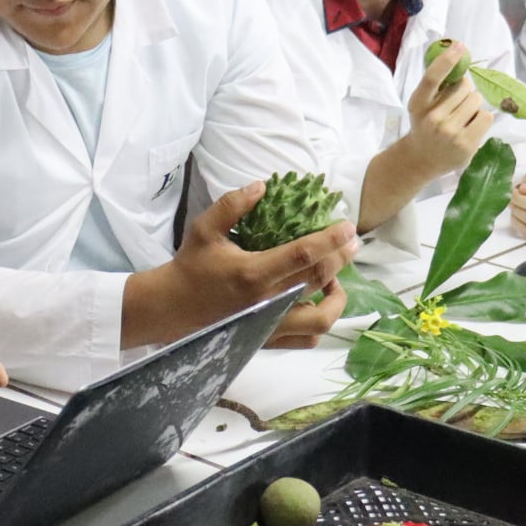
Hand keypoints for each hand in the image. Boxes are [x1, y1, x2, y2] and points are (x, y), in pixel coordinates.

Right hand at [122, 181, 358, 347]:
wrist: (173, 309)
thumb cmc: (191, 267)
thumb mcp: (204, 229)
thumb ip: (232, 205)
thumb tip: (263, 185)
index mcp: (254, 273)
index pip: (304, 254)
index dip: (331, 239)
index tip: (348, 227)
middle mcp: (267, 302)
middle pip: (319, 279)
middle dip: (342, 258)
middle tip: (352, 243)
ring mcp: (270, 324)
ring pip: (321, 318)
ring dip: (337, 297)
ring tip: (336, 279)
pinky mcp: (268, 339)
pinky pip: (306, 339)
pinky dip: (320, 323)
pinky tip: (317, 304)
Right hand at [400, 40, 492, 179]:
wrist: (422, 159)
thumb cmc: (426, 125)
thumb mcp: (422, 105)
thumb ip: (437, 86)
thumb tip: (458, 54)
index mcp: (418, 104)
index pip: (432, 78)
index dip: (446, 60)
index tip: (459, 46)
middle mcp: (433, 118)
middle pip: (464, 87)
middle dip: (465, 91)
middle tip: (456, 105)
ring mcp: (450, 133)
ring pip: (477, 100)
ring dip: (474, 105)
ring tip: (463, 118)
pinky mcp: (466, 144)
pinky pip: (486, 117)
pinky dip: (482, 118)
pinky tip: (471, 127)